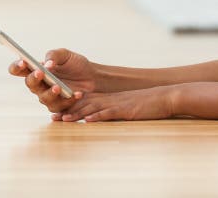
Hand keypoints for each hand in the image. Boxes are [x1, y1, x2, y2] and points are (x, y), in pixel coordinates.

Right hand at [8, 48, 96, 113]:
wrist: (93, 77)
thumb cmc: (76, 65)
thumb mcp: (65, 55)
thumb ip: (54, 55)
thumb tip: (46, 64)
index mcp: (36, 70)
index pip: (19, 70)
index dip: (17, 67)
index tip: (23, 62)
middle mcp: (39, 85)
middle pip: (30, 84)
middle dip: (34, 78)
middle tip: (41, 73)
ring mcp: (48, 97)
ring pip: (43, 98)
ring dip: (50, 93)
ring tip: (58, 87)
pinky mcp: (60, 107)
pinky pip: (60, 107)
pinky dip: (69, 100)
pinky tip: (77, 94)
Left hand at [54, 86, 174, 122]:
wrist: (164, 97)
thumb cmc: (147, 105)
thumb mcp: (127, 108)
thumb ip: (114, 112)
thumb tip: (101, 119)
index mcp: (109, 100)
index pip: (86, 102)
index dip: (71, 108)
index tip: (57, 114)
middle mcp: (110, 100)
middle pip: (85, 104)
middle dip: (68, 111)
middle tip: (53, 118)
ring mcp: (117, 104)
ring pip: (93, 108)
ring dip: (78, 114)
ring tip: (64, 119)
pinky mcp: (126, 110)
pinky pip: (109, 113)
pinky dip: (98, 116)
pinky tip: (88, 120)